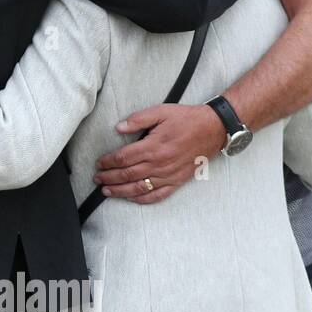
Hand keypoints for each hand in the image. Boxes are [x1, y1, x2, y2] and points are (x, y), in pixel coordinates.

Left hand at [93, 103, 226, 203]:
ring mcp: (168, 175)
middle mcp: (159, 163)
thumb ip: (138, 119)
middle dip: (109, 178)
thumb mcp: (161, 111)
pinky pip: (158, 195)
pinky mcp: (177, 181)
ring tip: (106, 192)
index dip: (107, 162)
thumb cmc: (186, 119)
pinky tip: (132, 199)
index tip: (98, 163)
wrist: (214, 129)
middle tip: (96, 179)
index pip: (123, 158)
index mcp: (153, 146)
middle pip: (127, 175)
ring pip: (139, 188)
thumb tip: (118, 127)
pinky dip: (143, 199)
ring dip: (120, 191)